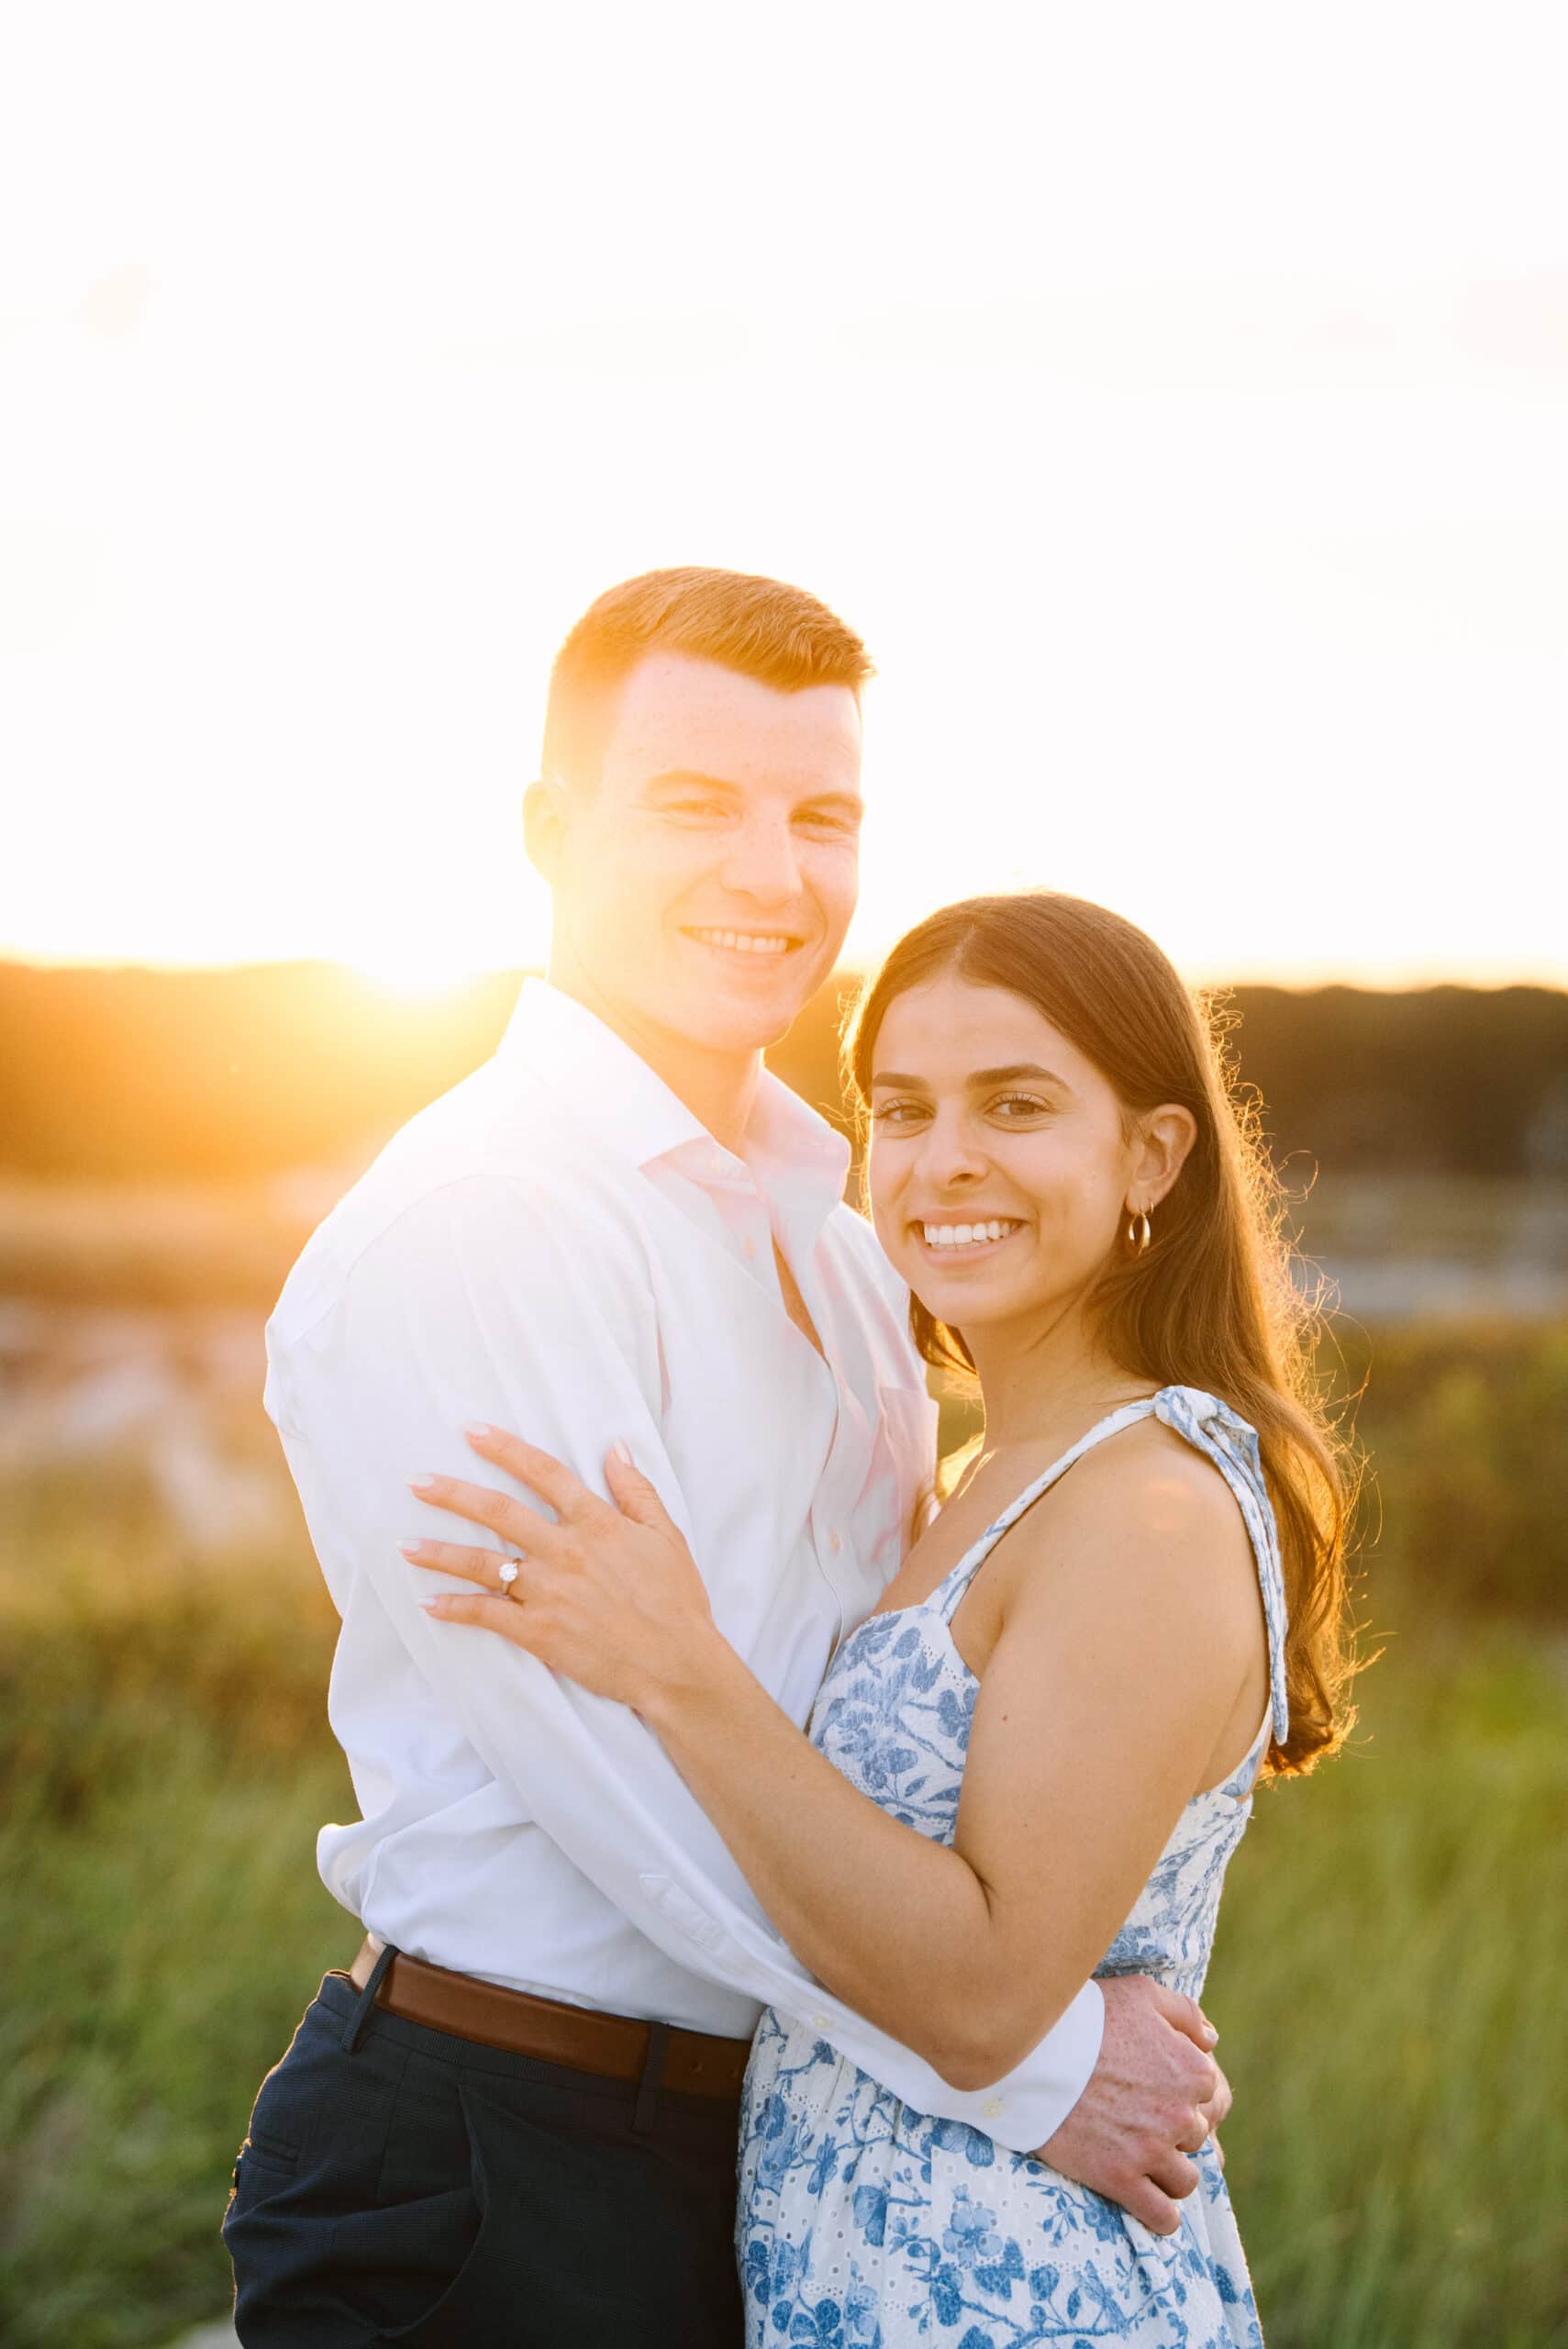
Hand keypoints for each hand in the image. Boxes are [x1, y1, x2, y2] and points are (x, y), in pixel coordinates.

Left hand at [403, 1427, 722, 1710]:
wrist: (676, 1663)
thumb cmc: (676, 1599)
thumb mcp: (666, 1534)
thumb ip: (635, 1489)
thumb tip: (615, 1447)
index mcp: (596, 1522)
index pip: (543, 1473)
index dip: (505, 1449)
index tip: (471, 1432)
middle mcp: (566, 1550)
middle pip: (499, 1512)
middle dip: (452, 1494)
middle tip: (416, 1482)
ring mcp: (549, 1592)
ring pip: (483, 1563)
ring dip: (439, 1553)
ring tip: (404, 1546)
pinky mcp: (540, 1632)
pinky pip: (487, 1615)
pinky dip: (456, 1608)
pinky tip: (429, 1603)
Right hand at [1032, 1975, 1224, 2234]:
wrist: (1032, 2050)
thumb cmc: (1087, 2016)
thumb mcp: (1142, 1994)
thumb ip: (1185, 2015)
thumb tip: (1211, 2041)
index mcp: (1191, 2071)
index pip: (1211, 2095)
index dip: (1184, 2092)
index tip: (1157, 2089)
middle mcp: (1179, 2115)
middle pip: (1197, 2136)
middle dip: (1174, 2130)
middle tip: (1140, 2118)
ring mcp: (1150, 2151)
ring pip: (1185, 2180)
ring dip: (1170, 2172)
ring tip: (1143, 2159)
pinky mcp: (1120, 2179)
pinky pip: (1161, 2216)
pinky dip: (1161, 2215)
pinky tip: (1147, 2201)